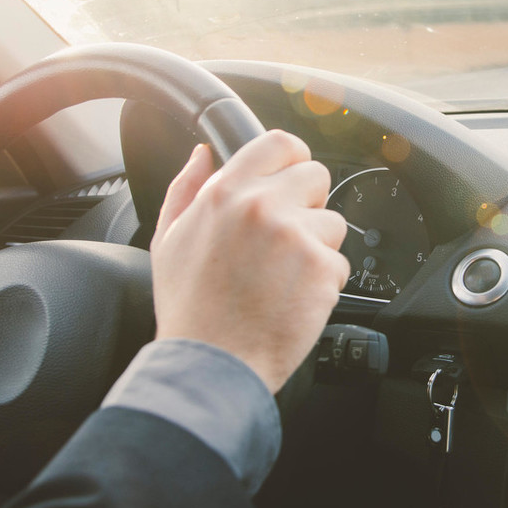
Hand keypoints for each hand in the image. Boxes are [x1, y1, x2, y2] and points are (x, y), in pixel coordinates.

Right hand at [151, 130, 348, 392]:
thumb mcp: (168, 239)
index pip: (281, 143)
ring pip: (332, 222)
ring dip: (317, 246)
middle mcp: (262, 206)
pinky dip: (323, 283)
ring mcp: (295, 236)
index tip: (290, 181)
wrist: (211, 363)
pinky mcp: (321, 269)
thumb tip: (202, 154)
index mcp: (225, 192)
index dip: (292, 161)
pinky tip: (292, 299)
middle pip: (316, 176)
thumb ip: (186, 188)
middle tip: (284, 240)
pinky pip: (339, 263)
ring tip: (283, 277)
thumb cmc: (189, 308)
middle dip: (308, 205)